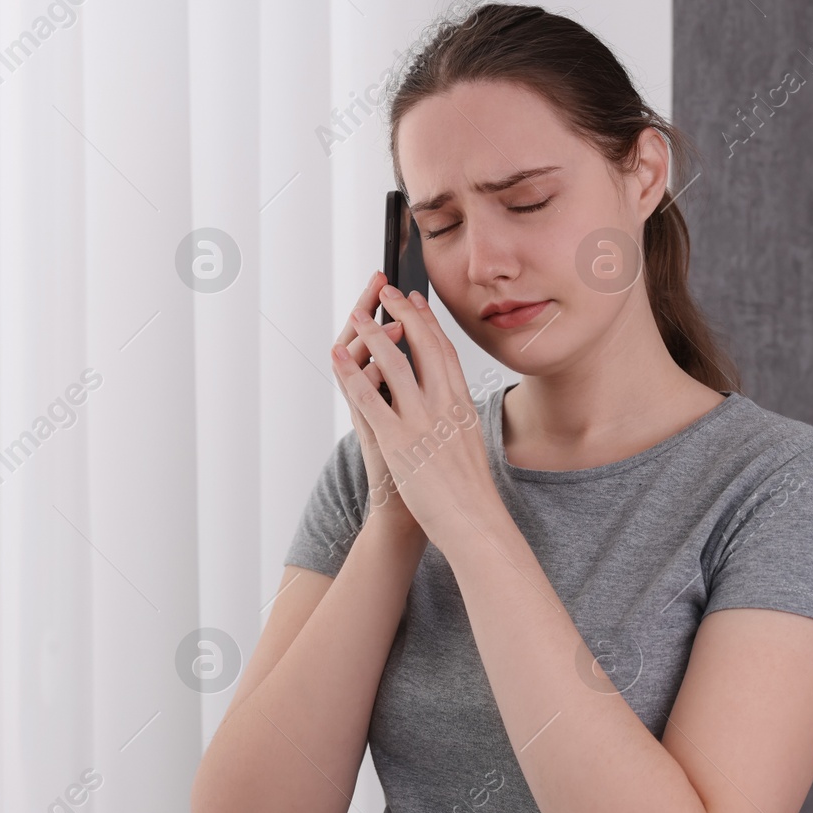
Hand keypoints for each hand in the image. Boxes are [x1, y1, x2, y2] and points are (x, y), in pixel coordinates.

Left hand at [329, 280, 503, 548]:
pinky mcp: (398, 440)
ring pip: (394, 364)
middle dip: (402, 313)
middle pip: (422, 345)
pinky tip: (338, 356)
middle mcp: (444, 405)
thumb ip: (458, 418)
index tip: (417, 300)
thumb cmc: (472, 491)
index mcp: (462, 404)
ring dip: (373, 334)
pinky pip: (369, 398)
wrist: (474, 521)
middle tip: (386, 292)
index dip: (429, 321)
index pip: (444, 350)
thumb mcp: (471, 443)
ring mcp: (421, 421)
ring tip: (357, 314)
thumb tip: (451, 403)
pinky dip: (351, 373)